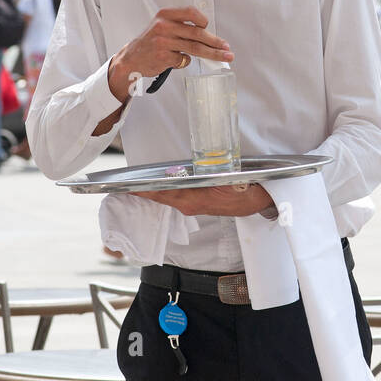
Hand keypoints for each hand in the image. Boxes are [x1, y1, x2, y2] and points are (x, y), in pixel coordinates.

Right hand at [109, 7, 234, 100]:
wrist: (131, 59)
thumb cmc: (150, 42)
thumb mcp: (162, 25)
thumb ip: (181, 26)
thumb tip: (207, 34)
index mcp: (165, 15)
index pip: (191, 12)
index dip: (203, 20)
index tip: (209, 28)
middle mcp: (164, 26)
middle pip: (197, 33)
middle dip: (215, 42)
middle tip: (226, 48)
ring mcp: (163, 42)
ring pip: (195, 48)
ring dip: (212, 54)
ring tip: (224, 57)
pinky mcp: (163, 57)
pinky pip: (184, 60)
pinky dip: (186, 61)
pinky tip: (180, 60)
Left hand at [132, 184, 271, 216]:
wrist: (260, 199)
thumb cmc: (243, 188)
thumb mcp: (223, 180)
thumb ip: (203, 180)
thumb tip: (183, 175)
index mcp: (192, 199)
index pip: (160, 193)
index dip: (141, 190)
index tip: (124, 187)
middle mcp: (189, 204)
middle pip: (159, 196)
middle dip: (141, 191)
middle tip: (121, 186)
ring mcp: (193, 206)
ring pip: (166, 197)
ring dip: (152, 192)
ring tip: (134, 185)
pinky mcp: (198, 204)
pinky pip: (175, 198)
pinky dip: (164, 192)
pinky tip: (157, 187)